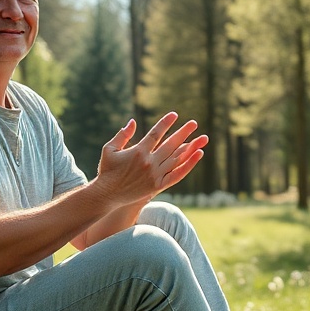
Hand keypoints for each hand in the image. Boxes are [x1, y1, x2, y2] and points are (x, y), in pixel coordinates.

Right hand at [94, 113, 208, 205]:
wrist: (107, 195)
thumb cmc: (107, 171)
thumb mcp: (109, 149)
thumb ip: (122, 135)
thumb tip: (132, 121)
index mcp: (138, 151)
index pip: (156, 133)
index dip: (166, 123)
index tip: (175, 115)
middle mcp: (149, 162)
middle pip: (171, 144)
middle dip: (183, 132)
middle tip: (194, 123)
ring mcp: (155, 175)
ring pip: (177, 158)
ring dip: (191, 147)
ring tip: (202, 138)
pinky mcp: (158, 186)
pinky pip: (177, 174)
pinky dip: (189, 165)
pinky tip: (198, 155)